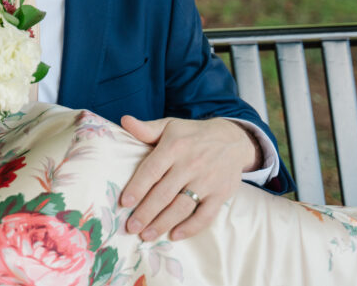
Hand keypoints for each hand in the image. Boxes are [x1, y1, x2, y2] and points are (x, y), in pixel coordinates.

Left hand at [119, 116, 256, 241]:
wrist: (232, 139)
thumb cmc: (192, 135)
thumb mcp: (169, 126)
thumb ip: (146, 129)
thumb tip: (124, 120)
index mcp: (174, 147)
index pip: (152, 170)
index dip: (137, 187)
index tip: (124, 203)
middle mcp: (191, 164)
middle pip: (164, 193)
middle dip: (146, 213)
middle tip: (131, 227)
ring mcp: (207, 181)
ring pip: (182, 207)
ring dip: (163, 224)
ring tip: (146, 235)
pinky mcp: (221, 194)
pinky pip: (205, 216)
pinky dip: (190, 228)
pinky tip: (174, 235)